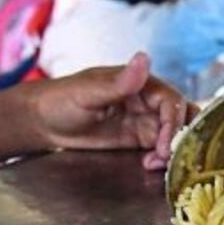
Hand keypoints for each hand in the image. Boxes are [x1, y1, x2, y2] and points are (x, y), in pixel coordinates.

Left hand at [26, 53, 195, 169]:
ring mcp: (145, 122)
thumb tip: (144, 58)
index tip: (164, 143)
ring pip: (174, 135)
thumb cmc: (62, 99)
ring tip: (155, 164)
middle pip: (181, 118)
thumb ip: (119, 82)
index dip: (173, 123)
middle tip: (166, 157)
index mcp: (141, 83)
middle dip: (179, 138)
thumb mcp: (89, 91)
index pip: (171, 102)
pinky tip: (148, 166)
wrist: (43, 121)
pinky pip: (160, 149)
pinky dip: (161, 159)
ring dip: (172, 150)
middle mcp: (148, 102)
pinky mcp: (138, 140)